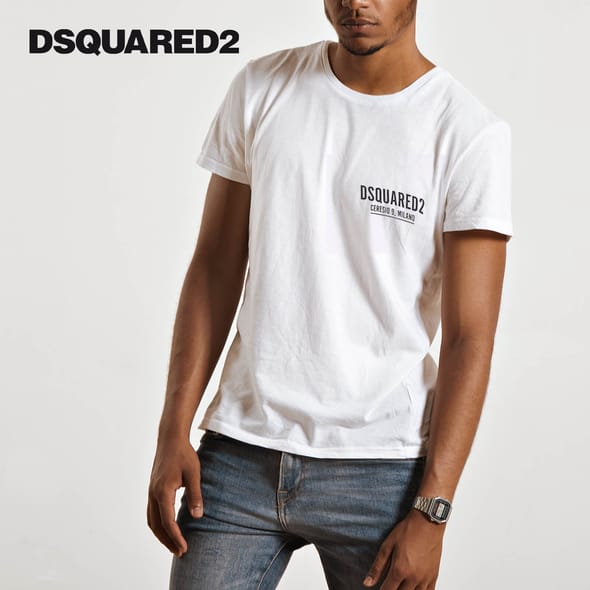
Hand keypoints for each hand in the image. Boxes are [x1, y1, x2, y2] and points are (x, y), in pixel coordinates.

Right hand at [147, 437, 202, 557]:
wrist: (170, 439)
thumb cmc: (183, 454)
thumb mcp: (193, 473)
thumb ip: (195, 495)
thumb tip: (197, 516)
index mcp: (162, 492)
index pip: (167, 522)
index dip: (175, 537)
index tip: (184, 548)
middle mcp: (153, 494)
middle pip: (156, 525)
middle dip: (167, 541)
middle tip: (180, 552)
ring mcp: (151, 492)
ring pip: (152, 520)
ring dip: (161, 535)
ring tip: (174, 544)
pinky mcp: (153, 489)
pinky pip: (152, 513)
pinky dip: (158, 525)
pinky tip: (168, 527)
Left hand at [363, 508, 444, 588]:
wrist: (427, 522)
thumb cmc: (408, 531)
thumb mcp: (387, 546)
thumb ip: (377, 567)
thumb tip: (367, 583)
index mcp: (399, 570)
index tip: (380, 589)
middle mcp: (413, 577)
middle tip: (390, 585)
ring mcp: (425, 578)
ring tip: (401, 586)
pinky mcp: (434, 576)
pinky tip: (414, 589)